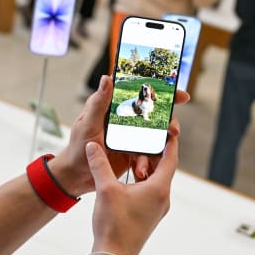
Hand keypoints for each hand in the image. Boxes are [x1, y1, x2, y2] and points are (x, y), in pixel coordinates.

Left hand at [49, 75, 188, 196]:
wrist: (76, 176)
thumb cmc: (77, 148)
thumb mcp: (88, 124)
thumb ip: (99, 103)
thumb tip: (107, 78)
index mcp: (114, 107)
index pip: (139, 93)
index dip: (159, 90)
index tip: (177, 93)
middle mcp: (125, 119)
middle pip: (153, 113)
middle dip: (168, 120)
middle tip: (174, 130)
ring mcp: (131, 135)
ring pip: (154, 134)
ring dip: (160, 144)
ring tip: (160, 153)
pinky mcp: (133, 152)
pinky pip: (148, 154)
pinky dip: (148, 162)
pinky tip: (141, 170)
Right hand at [85, 137, 177, 254]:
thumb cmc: (114, 224)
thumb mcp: (105, 189)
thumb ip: (100, 164)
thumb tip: (92, 146)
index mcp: (159, 188)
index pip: (170, 157)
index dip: (168, 141)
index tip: (166, 128)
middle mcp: (163, 197)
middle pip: (163, 167)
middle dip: (152, 153)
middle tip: (142, 138)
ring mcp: (158, 208)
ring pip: (156, 180)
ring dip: (145, 168)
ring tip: (132, 157)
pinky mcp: (150, 216)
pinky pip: (151, 191)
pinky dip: (142, 181)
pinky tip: (128, 179)